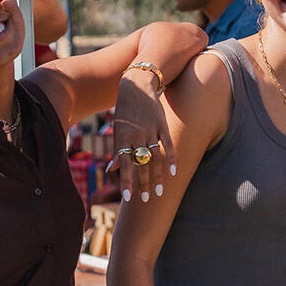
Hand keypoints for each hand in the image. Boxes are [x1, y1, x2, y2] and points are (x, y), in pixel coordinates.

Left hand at [109, 71, 175, 202]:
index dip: (126, 181)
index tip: (128, 197)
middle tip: (147, 199)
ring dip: (158, 176)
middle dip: (144, 183)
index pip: (124, 165)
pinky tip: (173, 172)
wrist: (137, 85)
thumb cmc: (125, 111)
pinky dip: (171, 159)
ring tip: (160, 191)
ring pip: (155, 158)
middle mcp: (136, 136)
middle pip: (141, 165)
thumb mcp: (118, 129)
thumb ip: (117, 149)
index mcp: (122, 138)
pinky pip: (168, 145)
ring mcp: (150, 131)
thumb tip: (111, 168)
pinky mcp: (162, 125)